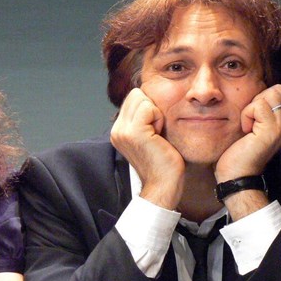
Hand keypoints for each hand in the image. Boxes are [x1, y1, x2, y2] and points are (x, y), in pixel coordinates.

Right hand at [110, 88, 184, 208]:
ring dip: (155, 113)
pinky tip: (159, 136)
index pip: (133, 98)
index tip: (154, 131)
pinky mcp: (133, 132)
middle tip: (156, 132)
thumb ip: (144, 119)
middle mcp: (116, 130)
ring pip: (141, 98)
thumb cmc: (163, 163)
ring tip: (157, 135)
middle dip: (151, 107)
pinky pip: (148, 107)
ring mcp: (122, 131)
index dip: (149, 108)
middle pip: (136, 94)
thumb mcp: (149, 136)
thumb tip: (149, 99)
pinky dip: (158, 118)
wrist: (163, 185)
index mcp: (118, 130)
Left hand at [215, 84, 280, 181]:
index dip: (262, 98)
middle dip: (258, 99)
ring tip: (247, 126)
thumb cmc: (235, 156)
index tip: (250, 117)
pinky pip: (259, 106)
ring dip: (252, 107)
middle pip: (278, 90)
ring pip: (271, 94)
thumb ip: (256, 115)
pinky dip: (247, 114)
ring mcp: (280, 128)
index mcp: (279, 125)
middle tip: (248, 120)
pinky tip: (245, 130)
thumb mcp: (248, 130)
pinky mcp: (271, 131)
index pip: (280, 93)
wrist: (235, 177)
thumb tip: (255, 98)